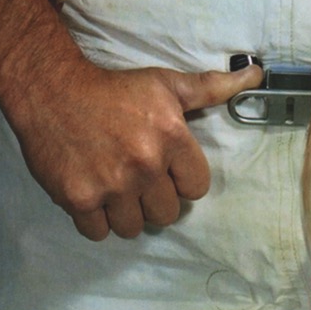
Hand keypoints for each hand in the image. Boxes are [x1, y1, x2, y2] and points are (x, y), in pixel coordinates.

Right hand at [0, 0, 261, 240]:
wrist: (53, 91)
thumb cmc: (115, 88)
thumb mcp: (166, 84)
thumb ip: (212, 87)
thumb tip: (256, 75)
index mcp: (170, 137)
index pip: (196, 188)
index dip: (182, 179)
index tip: (167, 168)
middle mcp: (144, 165)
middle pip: (167, 213)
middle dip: (156, 198)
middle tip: (139, 179)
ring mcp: (110, 185)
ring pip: (134, 228)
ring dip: (128, 213)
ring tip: (117, 189)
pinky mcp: (79, 199)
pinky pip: (99, 233)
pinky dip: (97, 221)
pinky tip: (95, 195)